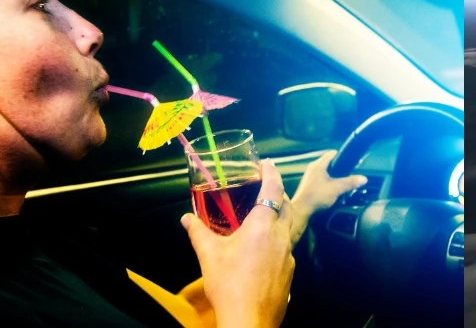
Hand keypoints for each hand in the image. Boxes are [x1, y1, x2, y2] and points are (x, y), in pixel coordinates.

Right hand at [182, 159, 294, 327]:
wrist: (248, 322)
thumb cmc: (229, 286)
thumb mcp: (209, 255)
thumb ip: (198, 232)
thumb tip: (186, 218)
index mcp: (263, 226)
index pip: (273, 189)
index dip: (271, 172)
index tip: (267, 163)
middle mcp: (281, 237)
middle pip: (286, 206)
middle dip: (277, 193)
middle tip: (263, 188)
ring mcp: (288, 256)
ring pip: (287, 228)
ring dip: (277, 218)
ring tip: (260, 219)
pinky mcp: (290, 272)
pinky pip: (286, 249)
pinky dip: (276, 241)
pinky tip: (261, 251)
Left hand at [285, 151, 365, 243]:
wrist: (301, 210)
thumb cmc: (317, 195)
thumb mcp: (337, 188)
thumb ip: (350, 182)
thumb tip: (364, 178)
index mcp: (318, 165)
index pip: (332, 154)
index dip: (342, 156)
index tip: (351, 160)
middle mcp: (313, 168)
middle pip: (329, 164)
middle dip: (340, 169)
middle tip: (350, 173)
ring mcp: (309, 178)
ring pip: (325, 173)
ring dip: (334, 177)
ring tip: (343, 183)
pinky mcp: (308, 186)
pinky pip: (321, 181)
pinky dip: (328, 183)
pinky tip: (334, 191)